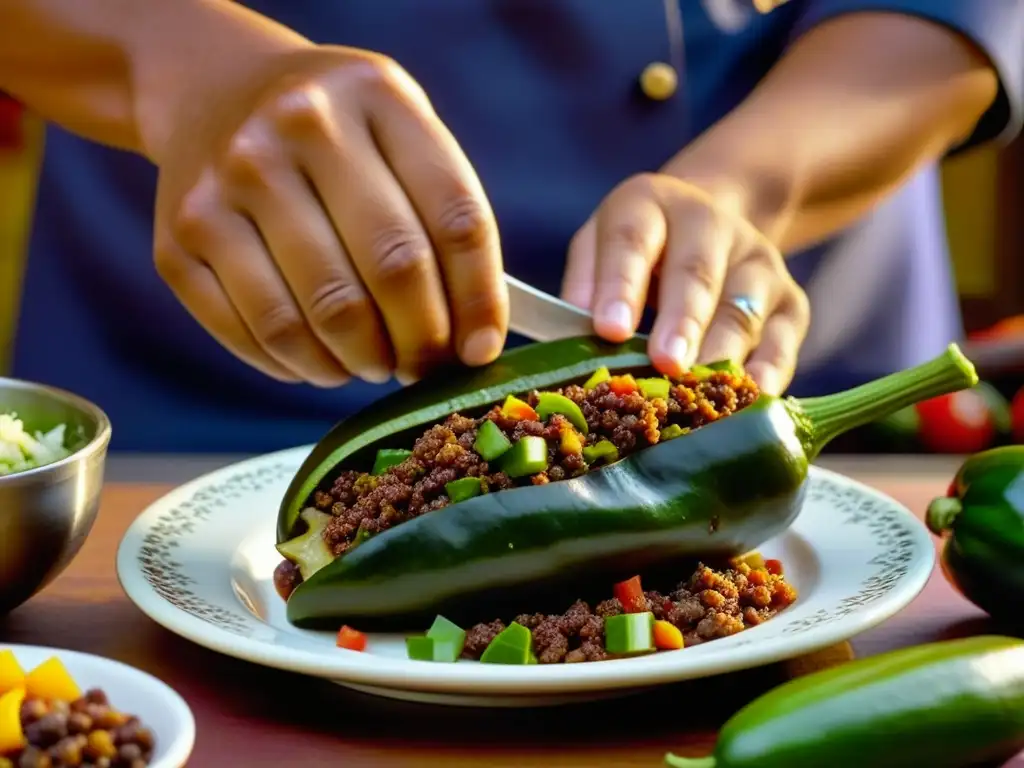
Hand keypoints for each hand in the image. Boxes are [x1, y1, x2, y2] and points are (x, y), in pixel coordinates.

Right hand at [152, 45, 506, 386]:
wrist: (212, 90)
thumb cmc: (335, 133)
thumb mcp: (398, 130)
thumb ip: (444, 214)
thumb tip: (473, 339)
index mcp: (375, 96)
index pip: (456, 217)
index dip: (479, 299)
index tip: (479, 350)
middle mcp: (298, 126)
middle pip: (392, 269)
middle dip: (422, 342)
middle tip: (424, 366)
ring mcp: (229, 181)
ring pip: (321, 315)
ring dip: (362, 361)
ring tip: (373, 362)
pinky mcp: (180, 239)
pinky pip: (257, 333)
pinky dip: (301, 367)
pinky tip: (319, 360)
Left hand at [562, 174, 809, 394]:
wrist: (707, 224)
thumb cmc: (636, 253)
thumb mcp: (598, 248)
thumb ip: (585, 287)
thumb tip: (574, 342)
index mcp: (649, 206)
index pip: (632, 240)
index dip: (620, 285)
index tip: (609, 330)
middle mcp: (710, 224)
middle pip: (697, 273)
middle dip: (682, 321)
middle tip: (665, 363)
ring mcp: (757, 261)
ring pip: (742, 309)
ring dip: (722, 354)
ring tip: (699, 395)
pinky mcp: (790, 300)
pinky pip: (783, 339)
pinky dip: (768, 370)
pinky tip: (750, 399)